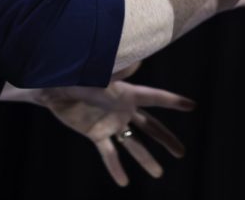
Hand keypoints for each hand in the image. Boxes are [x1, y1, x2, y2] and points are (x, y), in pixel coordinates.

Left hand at [0, 62, 193, 186]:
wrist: (53, 87)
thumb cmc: (76, 74)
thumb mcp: (98, 73)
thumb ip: (118, 72)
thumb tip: (138, 62)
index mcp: (127, 93)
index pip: (155, 97)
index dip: (174, 102)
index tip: (192, 106)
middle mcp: (123, 109)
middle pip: (150, 127)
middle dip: (166, 139)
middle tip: (181, 153)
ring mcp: (111, 123)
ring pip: (133, 144)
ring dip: (145, 159)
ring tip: (159, 174)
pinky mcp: (96, 134)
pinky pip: (109, 154)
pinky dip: (116, 168)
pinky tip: (123, 182)